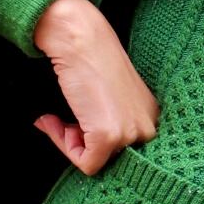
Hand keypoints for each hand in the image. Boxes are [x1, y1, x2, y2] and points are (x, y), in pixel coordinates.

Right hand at [32, 0, 160, 175]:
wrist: (80, 39)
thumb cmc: (91, 60)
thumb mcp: (109, 96)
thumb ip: (109, 121)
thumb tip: (91, 149)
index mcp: (150, 116)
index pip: (124, 150)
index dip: (94, 141)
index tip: (74, 125)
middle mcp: (147, 127)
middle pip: (111, 159)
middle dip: (83, 145)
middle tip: (63, 123)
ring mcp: (130, 133)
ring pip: (97, 162)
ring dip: (70, 144)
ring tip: (57, 119)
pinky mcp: (109, 137)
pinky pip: (85, 163)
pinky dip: (63, 146)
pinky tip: (53, 121)